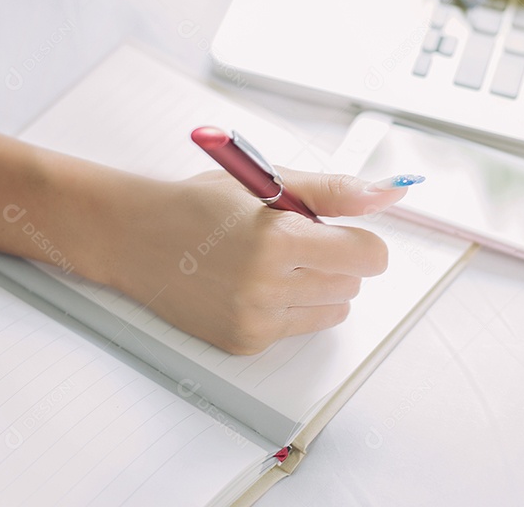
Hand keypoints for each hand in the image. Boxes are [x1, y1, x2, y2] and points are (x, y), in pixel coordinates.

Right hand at [68, 167, 407, 354]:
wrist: (135, 237)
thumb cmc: (200, 203)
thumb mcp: (266, 182)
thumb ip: (332, 191)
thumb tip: (389, 196)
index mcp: (278, 237)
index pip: (368, 256)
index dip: (360, 240)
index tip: (342, 232)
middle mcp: (267, 284)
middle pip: (352, 283)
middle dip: (335, 259)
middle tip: (291, 241)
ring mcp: (254, 318)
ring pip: (332, 309)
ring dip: (317, 285)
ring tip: (272, 263)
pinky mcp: (243, 341)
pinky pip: (299, 327)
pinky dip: (289, 307)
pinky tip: (252, 285)